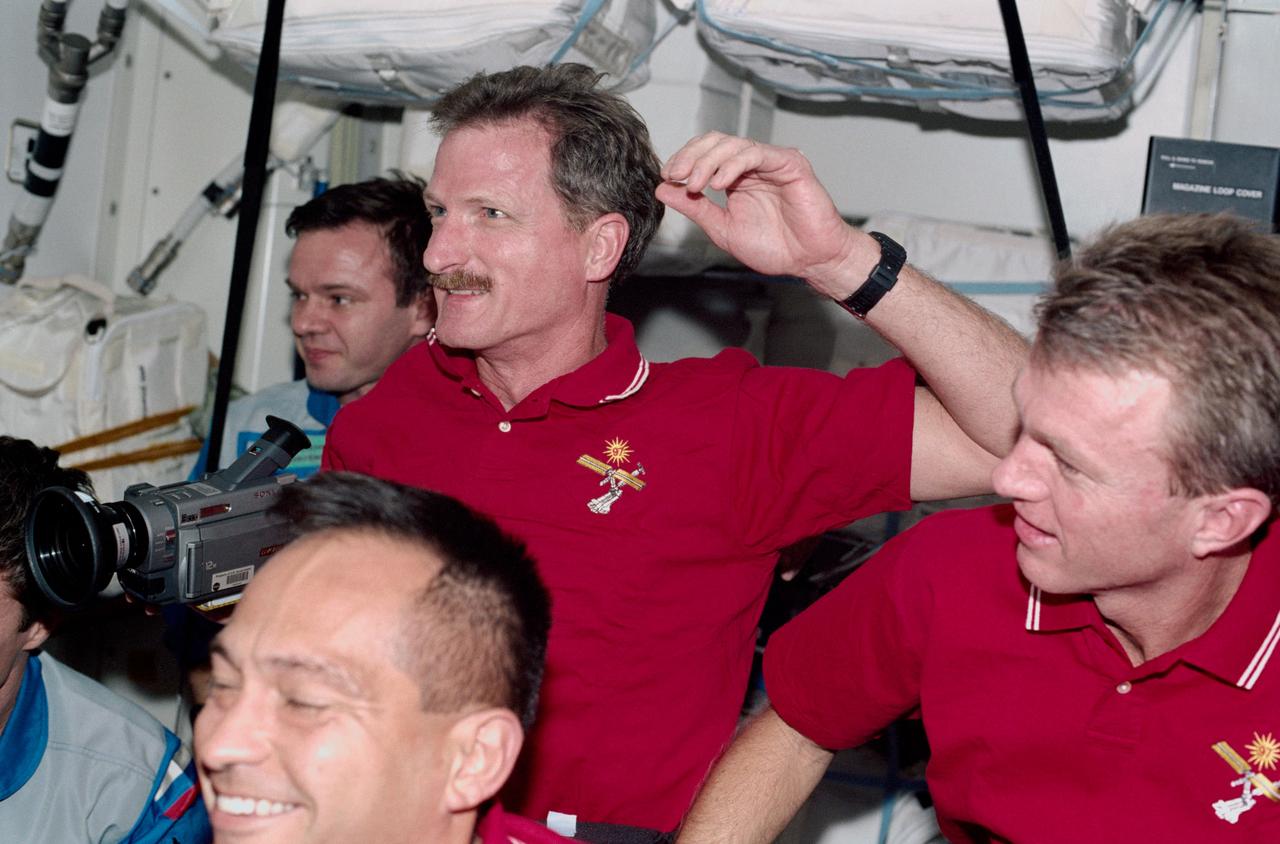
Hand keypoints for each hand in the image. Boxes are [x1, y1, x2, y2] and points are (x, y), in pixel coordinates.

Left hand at [655, 132, 870, 296]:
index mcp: (737, 177)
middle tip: (676, 176)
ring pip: (733, 144)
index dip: (684, 160)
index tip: (668, 177)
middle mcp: (753, 165)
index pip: (705, 153)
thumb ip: (695, 208)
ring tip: (696, 184)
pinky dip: (733, 164)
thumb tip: (664, 190)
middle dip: (691, 157)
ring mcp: (771, 162)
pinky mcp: (790, 164)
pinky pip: (756, 153)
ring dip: (708, 161)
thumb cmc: (776, 248)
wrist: (808, 261)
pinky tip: (719, 183)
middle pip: (715, 142)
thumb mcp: (722, 228)